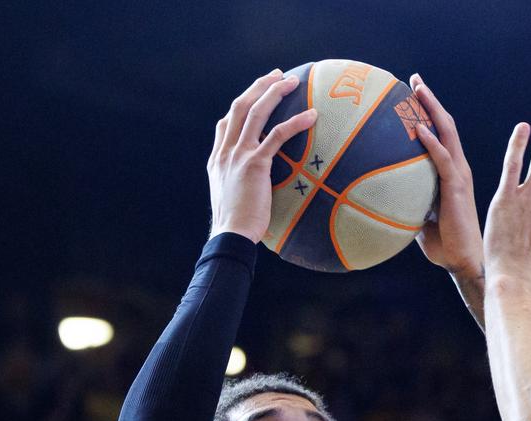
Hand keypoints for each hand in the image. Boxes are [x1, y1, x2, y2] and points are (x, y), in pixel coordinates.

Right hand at [207, 70, 316, 241]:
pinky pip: (277, 135)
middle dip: (258, 86)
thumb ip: (239, 182)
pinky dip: (295, 122)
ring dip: (274, 92)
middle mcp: (226, 151)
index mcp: (218, 158)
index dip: (241, 105)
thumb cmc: (236, 225)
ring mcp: (239, 155)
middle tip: (276, 75)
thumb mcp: (231, 197)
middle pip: (240, 107)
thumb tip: (256, 185)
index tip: (255, 94)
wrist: (231, 235)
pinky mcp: (255, 163)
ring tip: (291, 81)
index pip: (225, 123)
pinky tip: (312, 116)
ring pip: (256, 112)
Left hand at [409, 75, 480, 279]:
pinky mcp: (456, 188)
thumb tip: (380, 196)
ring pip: (447, 133)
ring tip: (418, 89)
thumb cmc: (443, 242)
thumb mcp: (418, 217)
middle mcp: (458, 168)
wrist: (463, 261)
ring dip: (432, 109)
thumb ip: (407, 201)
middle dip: (430, 100)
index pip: (441, 135)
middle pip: (445, 125)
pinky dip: (430, 141)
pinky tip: (417, 127)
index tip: (414, 94)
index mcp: (451, 172)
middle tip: (415, 80)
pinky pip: (442, 159)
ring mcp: (459, 175)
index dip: (429, 112)